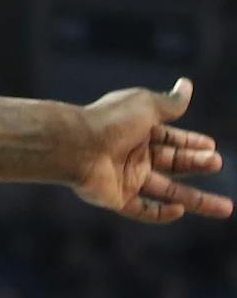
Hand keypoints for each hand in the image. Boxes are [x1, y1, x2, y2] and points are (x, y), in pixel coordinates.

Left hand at [71, 77, 231, 222]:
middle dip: (197, 165)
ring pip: (168, 192)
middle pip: (173, 164)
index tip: (211, 146)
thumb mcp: (145, 105)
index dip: (191, 143)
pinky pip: (142, 209)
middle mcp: (132, 154)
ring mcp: (125, 177)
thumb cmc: (111, 120)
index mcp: (137, 130)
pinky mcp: (116, 197)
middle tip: (217, 163)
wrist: (76, 143)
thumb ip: (169, 102)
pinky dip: (161, 212)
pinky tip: (179, 210)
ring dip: (196, 200)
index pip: (170, 138)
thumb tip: (187, 85)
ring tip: (227, 207)